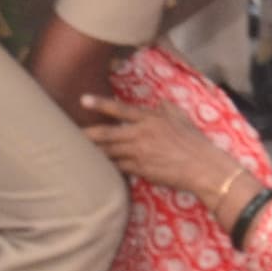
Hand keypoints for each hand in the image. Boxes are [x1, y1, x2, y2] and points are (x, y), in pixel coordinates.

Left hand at [78, 93, 243, 200]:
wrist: (202, 167)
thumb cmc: (194, 141)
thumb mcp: (181, 117)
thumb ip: (166, 109)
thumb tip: (159, 103)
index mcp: (150, 119)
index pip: (120, 109)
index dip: (100, 104)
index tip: (83, 100)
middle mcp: (141, 135)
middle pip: (106, 134)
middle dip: (87, 134)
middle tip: (69, 134)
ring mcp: (139, 154)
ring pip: (109, 152)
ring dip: (93, 151)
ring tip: (76, 151)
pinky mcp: (140, 171)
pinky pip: (118, 167)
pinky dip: (108, 165)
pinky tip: (98, 166)